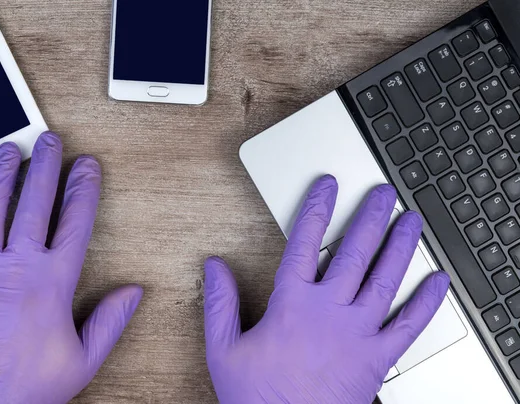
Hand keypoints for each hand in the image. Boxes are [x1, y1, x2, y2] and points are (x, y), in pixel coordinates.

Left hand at [0, 132, 142, 403]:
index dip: (84, 190)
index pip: (75, 223)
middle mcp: (17, 267)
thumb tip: (133, 293)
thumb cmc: (27, 388)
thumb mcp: (84, 360)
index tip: (88, 167)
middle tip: (51, 140)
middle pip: (34, 204)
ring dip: (1, 175)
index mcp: (52, 282)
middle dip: (45, 167)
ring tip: (9, 149)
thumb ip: (111, 321)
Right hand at [204, 176, 449, 403]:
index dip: (317, 208)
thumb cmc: (257, 399)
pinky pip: (410, 325)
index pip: (305, 242)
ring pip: (385, 279)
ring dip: (401, 246)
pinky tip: (439, 282)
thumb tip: (215, 267)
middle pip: (354, 252)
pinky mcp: (378, 358)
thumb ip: (219, 304)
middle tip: (383, 194)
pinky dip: (428, 302)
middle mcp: (329, 311)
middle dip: (370, 217)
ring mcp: (358, 333)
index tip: (328, 186)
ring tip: (411, 221)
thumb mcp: (223, 350)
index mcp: (292, 304)